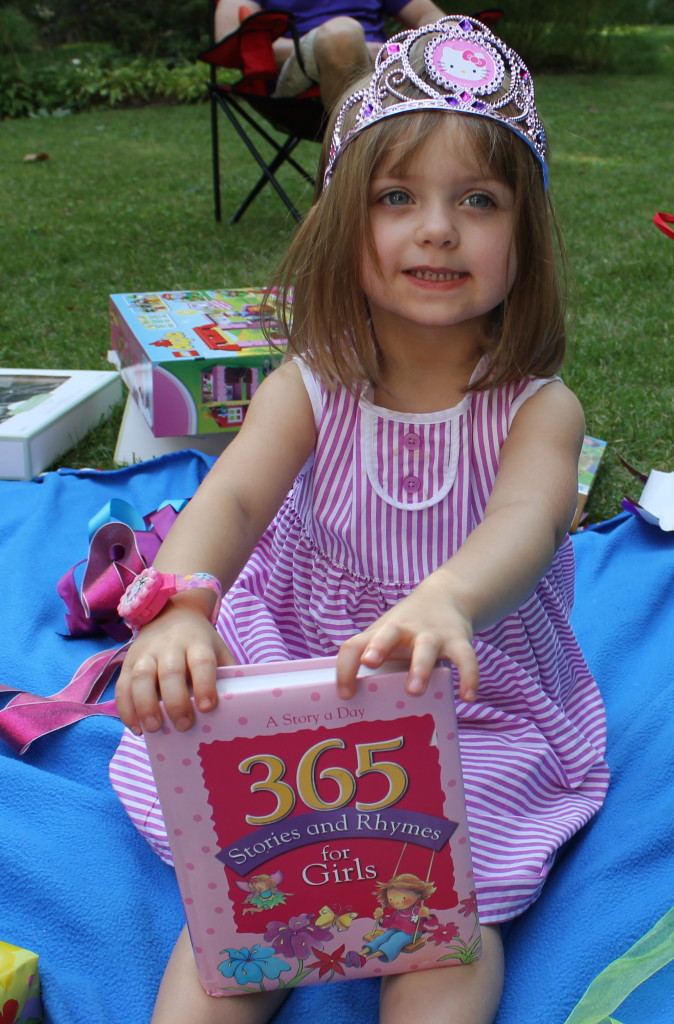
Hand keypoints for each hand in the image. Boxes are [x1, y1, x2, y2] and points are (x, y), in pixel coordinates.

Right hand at [115, 604, 235, 734]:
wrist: (172, 615)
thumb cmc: (199, 642)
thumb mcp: (218, 649)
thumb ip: (227, 674)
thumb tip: (238, 706)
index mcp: (197, 642)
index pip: (202, 661)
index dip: (205, 684)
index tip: (208, 708)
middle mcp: (170, 645)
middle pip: (170, 672)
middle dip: (175, 701)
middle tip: (184, 726)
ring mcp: (146, 653)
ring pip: (141, 678)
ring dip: (145, 706)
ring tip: (154, 729)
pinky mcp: (128, 662)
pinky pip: (122, 686)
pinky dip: (126, 709)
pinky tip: (136, 728)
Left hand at [335, 570, 478, 700]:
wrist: (445, 596)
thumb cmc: (406, 631)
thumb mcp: (385, 639)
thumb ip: (375, 667)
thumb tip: (358, 710)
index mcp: (380, 633)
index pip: (354, 646)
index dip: (346, 668)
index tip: (345, 694)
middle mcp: (404, 630)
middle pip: (388, 634)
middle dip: (379, 648)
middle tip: (371, 663)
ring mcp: (432, 634)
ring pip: (425, 648)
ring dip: (419, 668)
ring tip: (414, 691)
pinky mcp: (458, 639)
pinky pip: (465, 658)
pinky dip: (469, 676)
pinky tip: (467, 697)